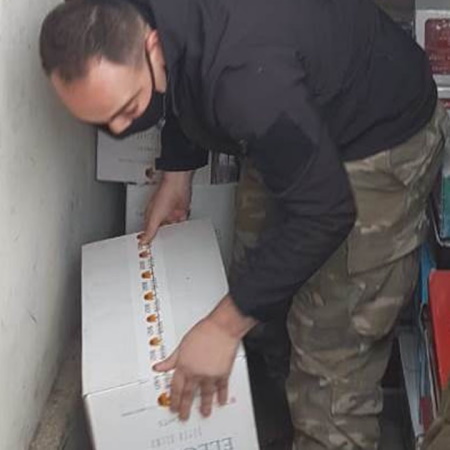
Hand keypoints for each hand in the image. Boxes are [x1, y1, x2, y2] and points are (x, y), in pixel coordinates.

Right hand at [141, 171, 192, 242]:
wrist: (178, 186)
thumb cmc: (164, 194)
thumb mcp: (154, 216)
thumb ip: (149, 230)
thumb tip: (143, 241)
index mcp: (151, 216)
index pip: (148, 231)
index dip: (148, 239)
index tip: (148, 249)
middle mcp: (161, 215)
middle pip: (160, 231)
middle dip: (161, 238)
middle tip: (161, 249)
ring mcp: (171, 214)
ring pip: (171, 228)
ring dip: (172, 234)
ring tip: (172, 244)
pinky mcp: (181, 213)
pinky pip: (181, 224)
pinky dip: (181, 229)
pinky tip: (182, 234)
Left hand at [153, 296, 256, 420]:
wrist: (222, 327)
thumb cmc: (203, 331)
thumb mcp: (182, 344)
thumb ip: (171, 359)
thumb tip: (159, 367)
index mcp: (184, 365)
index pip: (176, 387)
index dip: (174, 399)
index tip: (173, 406)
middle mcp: (196, 372)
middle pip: (189, 394)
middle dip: (185, 407)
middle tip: (183, 416)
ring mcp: (210, 374)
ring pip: (205, 394)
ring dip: (204, 406)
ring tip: (204, 413)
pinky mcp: (223, 373)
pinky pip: (221, 388)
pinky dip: (221, 395)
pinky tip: (220, 401)